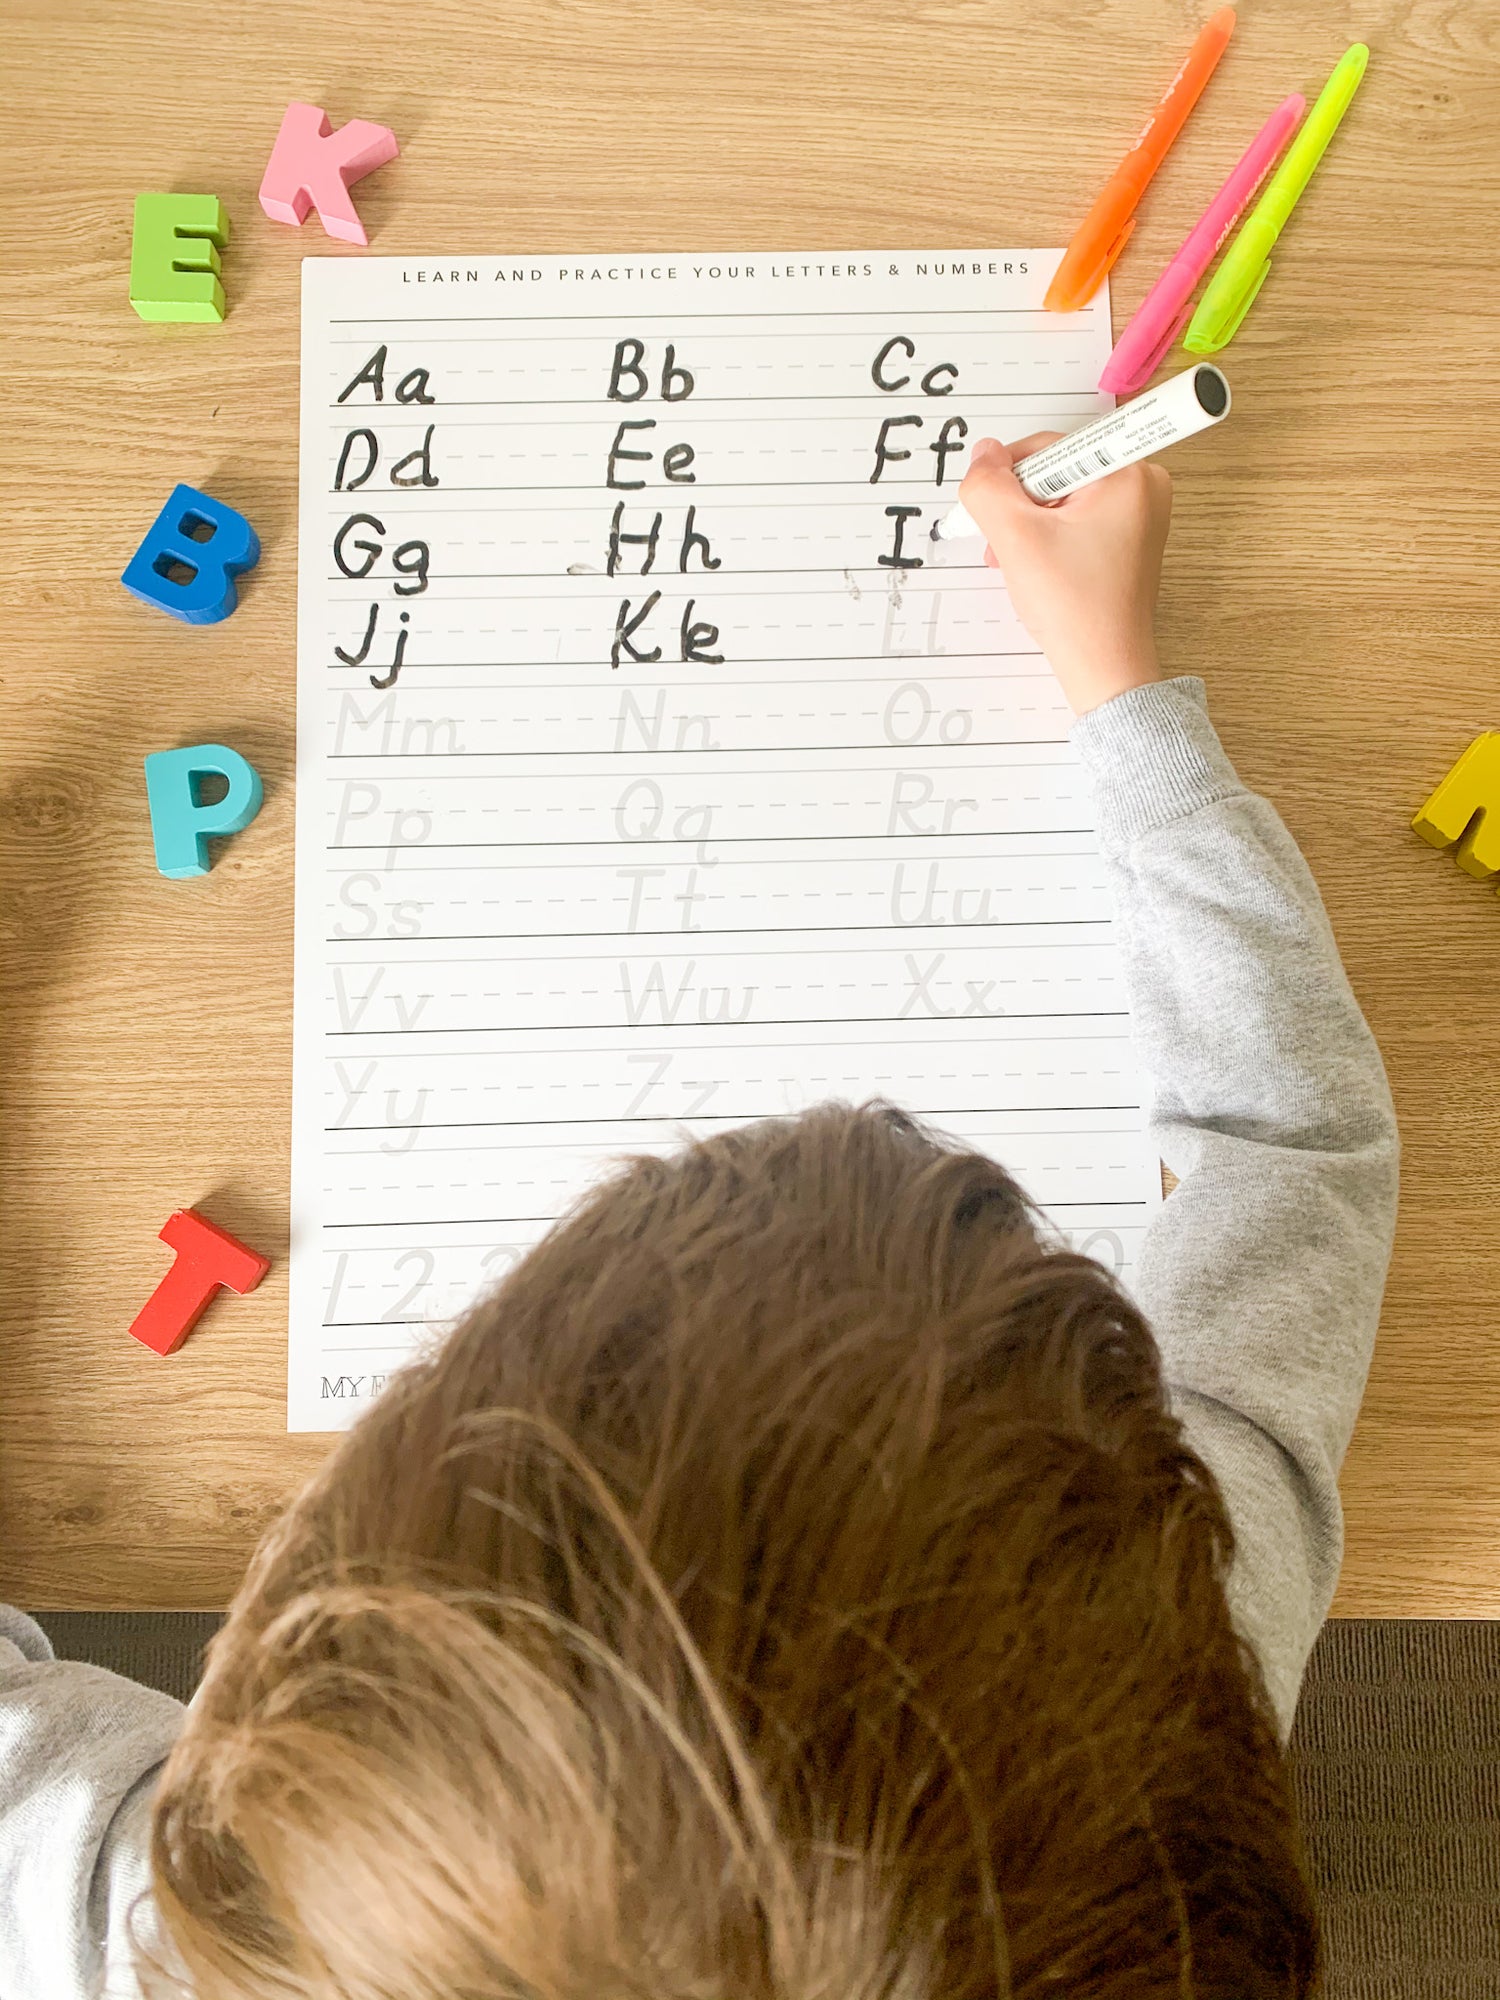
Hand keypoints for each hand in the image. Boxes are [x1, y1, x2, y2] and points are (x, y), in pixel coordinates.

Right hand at [958, 433, 1171, 715]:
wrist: (1104, 669)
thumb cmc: (1074, 608)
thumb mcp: (1015, 537)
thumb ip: (989, 487)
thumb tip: (982, 455)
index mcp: (1127, 473)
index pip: (1050, 447)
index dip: (1009, 476)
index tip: (990, 509)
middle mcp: (1142, 487)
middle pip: (1056, 473)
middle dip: (1020, 508)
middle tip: (1004, 544)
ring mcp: (1139, 516)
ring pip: (1063, 500)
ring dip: (1030, 526)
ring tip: (1017, 562)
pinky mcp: (1129, 541)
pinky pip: (1078, 521)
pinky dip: (1050, 539)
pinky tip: (1036, 567)